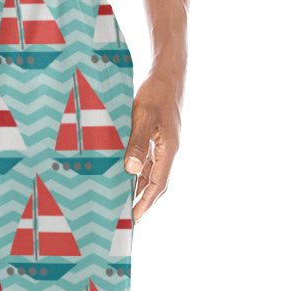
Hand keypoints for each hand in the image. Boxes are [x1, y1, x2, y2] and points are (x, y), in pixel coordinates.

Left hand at [124, 72, 183, 222]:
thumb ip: (137, 145)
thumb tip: (131, 171)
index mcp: (169, 150)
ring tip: (122, 200)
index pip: (158, 185)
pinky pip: (146, 160)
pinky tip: (124, 175)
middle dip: (143, 200)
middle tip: (127, 216)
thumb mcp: (143, 119)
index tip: (135, 218)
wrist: (167, 73)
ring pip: (150, 172)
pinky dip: (136, 171)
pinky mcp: (156, 137)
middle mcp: (168, 151)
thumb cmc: (156, 93)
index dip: (146, 203)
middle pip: (156, 183)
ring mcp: (163, 144)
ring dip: (138, 187)